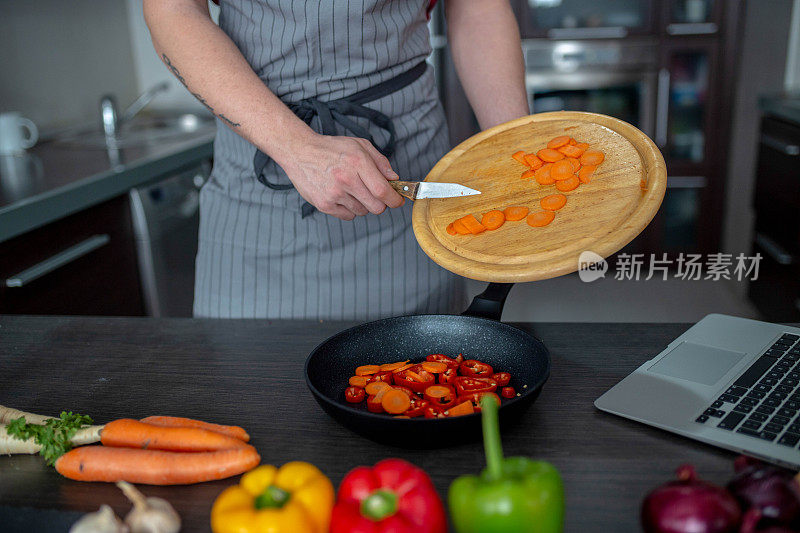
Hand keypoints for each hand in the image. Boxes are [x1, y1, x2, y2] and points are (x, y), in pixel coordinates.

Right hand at [278, 133, 404, 219]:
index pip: (383, 191)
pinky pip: (348, 216)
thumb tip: (395, 179)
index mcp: (357, 162)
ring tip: (352, 190)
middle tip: (375, 195)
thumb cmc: (332, 148)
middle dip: (381, 203)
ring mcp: (334, 194)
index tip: (398, 200)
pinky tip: (342, 195)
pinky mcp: (324, 204)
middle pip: (376, 207)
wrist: (299, 152)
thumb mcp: (359, 145)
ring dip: (363, 204)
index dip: (395, 200)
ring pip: (362, 212)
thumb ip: (380, 162)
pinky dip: (349, 209)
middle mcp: (346, 179)